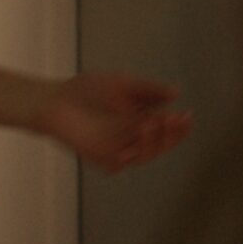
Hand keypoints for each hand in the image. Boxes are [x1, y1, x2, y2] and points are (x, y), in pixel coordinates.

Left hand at [38, 72, 191, 172]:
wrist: (53, 99)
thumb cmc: (84, 91)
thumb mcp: (122, 84)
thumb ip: (148, 89)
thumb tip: (176, 92)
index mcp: (136, 125)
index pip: (163, 131)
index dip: (177, 126)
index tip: (188, 115)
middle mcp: (129, 141)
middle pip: (158, 146)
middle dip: (171, 134)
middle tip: (179, 119)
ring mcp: (115, 152)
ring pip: (144, 154)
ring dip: (156, 139)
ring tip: (160, 120)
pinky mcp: (101, 159)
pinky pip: (123, 158)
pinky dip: (133, 147)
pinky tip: (142, 129)